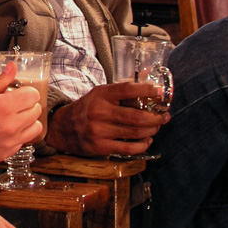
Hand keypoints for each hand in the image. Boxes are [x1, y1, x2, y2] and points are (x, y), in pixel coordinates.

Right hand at [0, 63, 42, 163]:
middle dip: (27, 104)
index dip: (26, 91)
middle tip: (14, 104)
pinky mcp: (8, 152)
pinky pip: (24, 141)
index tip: (18, 92)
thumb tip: (12, 67)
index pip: (33, 95)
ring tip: (14, 118)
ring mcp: (11, 141)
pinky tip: (6, 131)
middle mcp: (12, 125)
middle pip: (36, 110)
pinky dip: (20, 135)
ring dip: (28, 121)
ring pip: (35, 127)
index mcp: (4, 106)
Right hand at [45, 82, 169, 155]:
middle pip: (136, 116)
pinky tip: (147, 141)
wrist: (63, 127)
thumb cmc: (87, 108)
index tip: (160, 92)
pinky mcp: (101, 146)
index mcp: (101, 95)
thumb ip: (122, 90)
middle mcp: (100, 112)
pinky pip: (128, 148)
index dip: (146, 90)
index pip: (127, 90)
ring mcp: (100, 131)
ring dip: (151, 130)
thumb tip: (149, 79)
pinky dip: (142, 145)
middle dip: (155, 118)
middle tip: (164, 116)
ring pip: (135, 133)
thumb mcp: (100, 94)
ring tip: (156, 127)